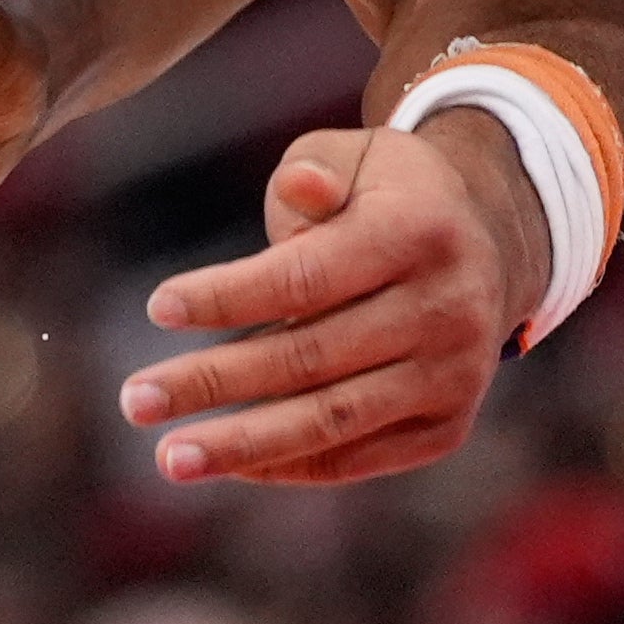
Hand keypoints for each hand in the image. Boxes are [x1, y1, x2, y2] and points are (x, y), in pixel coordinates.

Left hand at [126, 114, 546, 485]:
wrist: (490, 249)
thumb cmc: (388, 195)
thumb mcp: (356, 158)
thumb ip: (312, 175)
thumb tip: (297, 188)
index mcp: (418, 232)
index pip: (306, 276)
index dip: (228, 296)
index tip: (156, 308)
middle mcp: (446, 309)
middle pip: (310, 357)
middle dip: (213, 382)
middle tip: (133, 400)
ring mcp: (453, 376)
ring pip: (332, 420)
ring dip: (243, 446)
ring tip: (170, 457)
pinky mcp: (448, 426)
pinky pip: (357, 457)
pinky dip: (290, 464)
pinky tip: (230, 465)